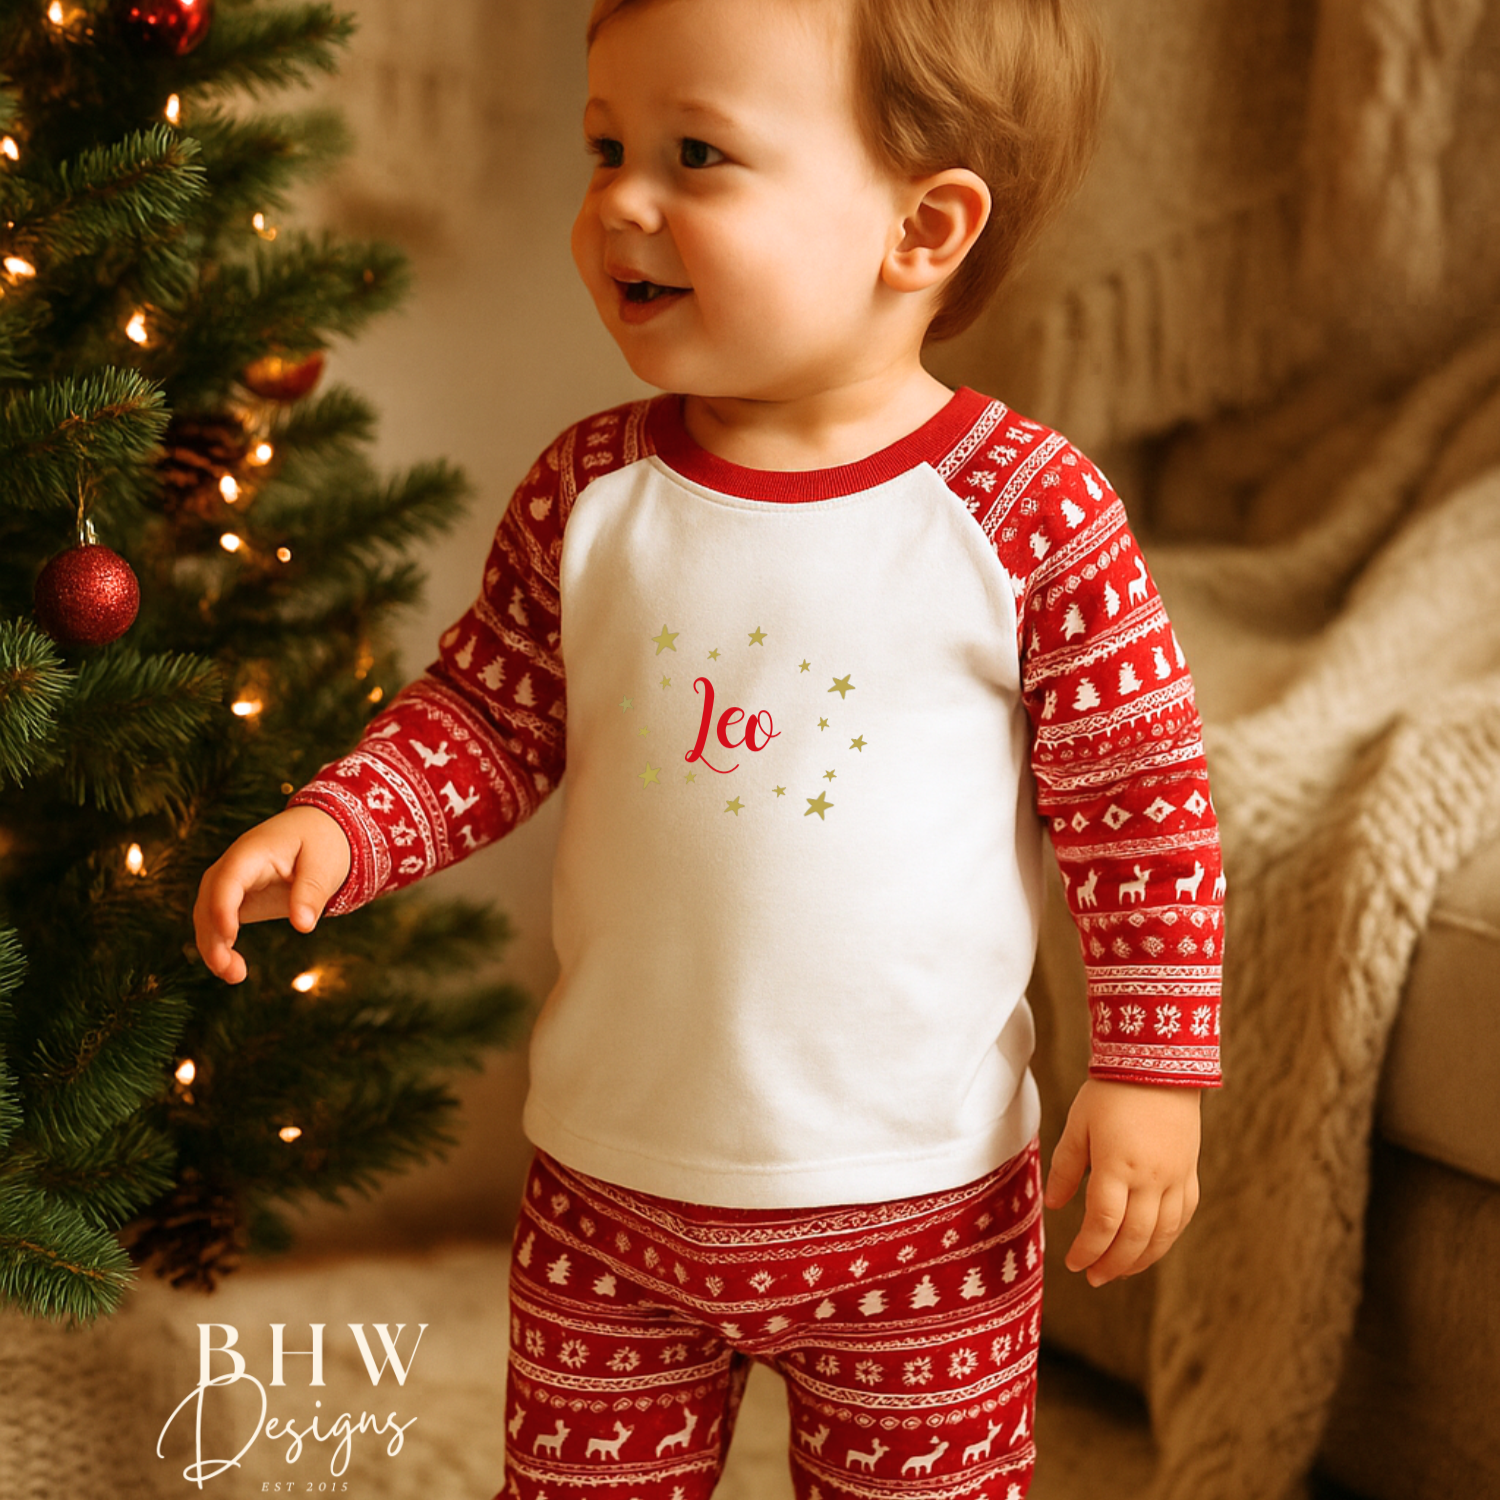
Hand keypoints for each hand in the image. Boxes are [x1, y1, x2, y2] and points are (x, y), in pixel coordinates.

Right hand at [193, 806, 351, 983]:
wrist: (318, 830)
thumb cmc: (321, 842)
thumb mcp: (325, 863)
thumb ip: (312, 892)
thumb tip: (303, 926)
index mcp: (252, 851)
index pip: (227, 880)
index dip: (222, 907)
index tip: (229, 936)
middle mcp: (232, 866)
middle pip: (209, 900)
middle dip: (212, 936)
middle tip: (230, 971)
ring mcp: (230, 882)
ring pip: (207, 915)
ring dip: (213, 947)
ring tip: (235, 976)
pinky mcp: (236, 898)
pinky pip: (218, 922)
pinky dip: (221, 945)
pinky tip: (233, 969)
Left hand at [1042, 1077, 1200, 1285]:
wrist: (1158, 1064)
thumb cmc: (1110, 1092)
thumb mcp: (1078, 1125)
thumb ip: (1067, 1167)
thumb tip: (1056, 1205)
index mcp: (1117, 1165)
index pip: (1103, 1222)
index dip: (1088, 1249)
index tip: (1073, 1263)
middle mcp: (1150, 1177)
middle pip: (1134, 1237)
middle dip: (1112, 1263)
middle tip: (1094, 1278)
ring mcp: (1175, 1177)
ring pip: (1163, 1233)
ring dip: (1141, 1259)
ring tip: (1119, 1272)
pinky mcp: (1189, 1172)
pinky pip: (1183, 1216)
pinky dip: (1167, 1238)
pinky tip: (1151, 1247)